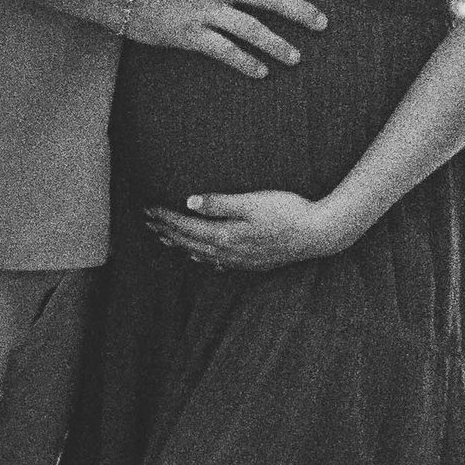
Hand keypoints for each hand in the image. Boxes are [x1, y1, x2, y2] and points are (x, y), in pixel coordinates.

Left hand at [149, 186, 344, 270]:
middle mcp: (228, 252)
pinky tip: (199, 255)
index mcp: (225, 235)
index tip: (147, 207)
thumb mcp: (252, 202)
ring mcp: (240, 260)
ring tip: (163, 237)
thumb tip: (188, 202)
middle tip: (146, 221)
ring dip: (180, 244)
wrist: (318, 234)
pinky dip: (202, 256)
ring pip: (201, 253)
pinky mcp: (252, 262)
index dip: (164, 217)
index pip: (186, 226)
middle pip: (189, 241)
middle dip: (165, 230)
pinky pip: (218, 262)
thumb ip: (220, 203)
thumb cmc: (287, 212)